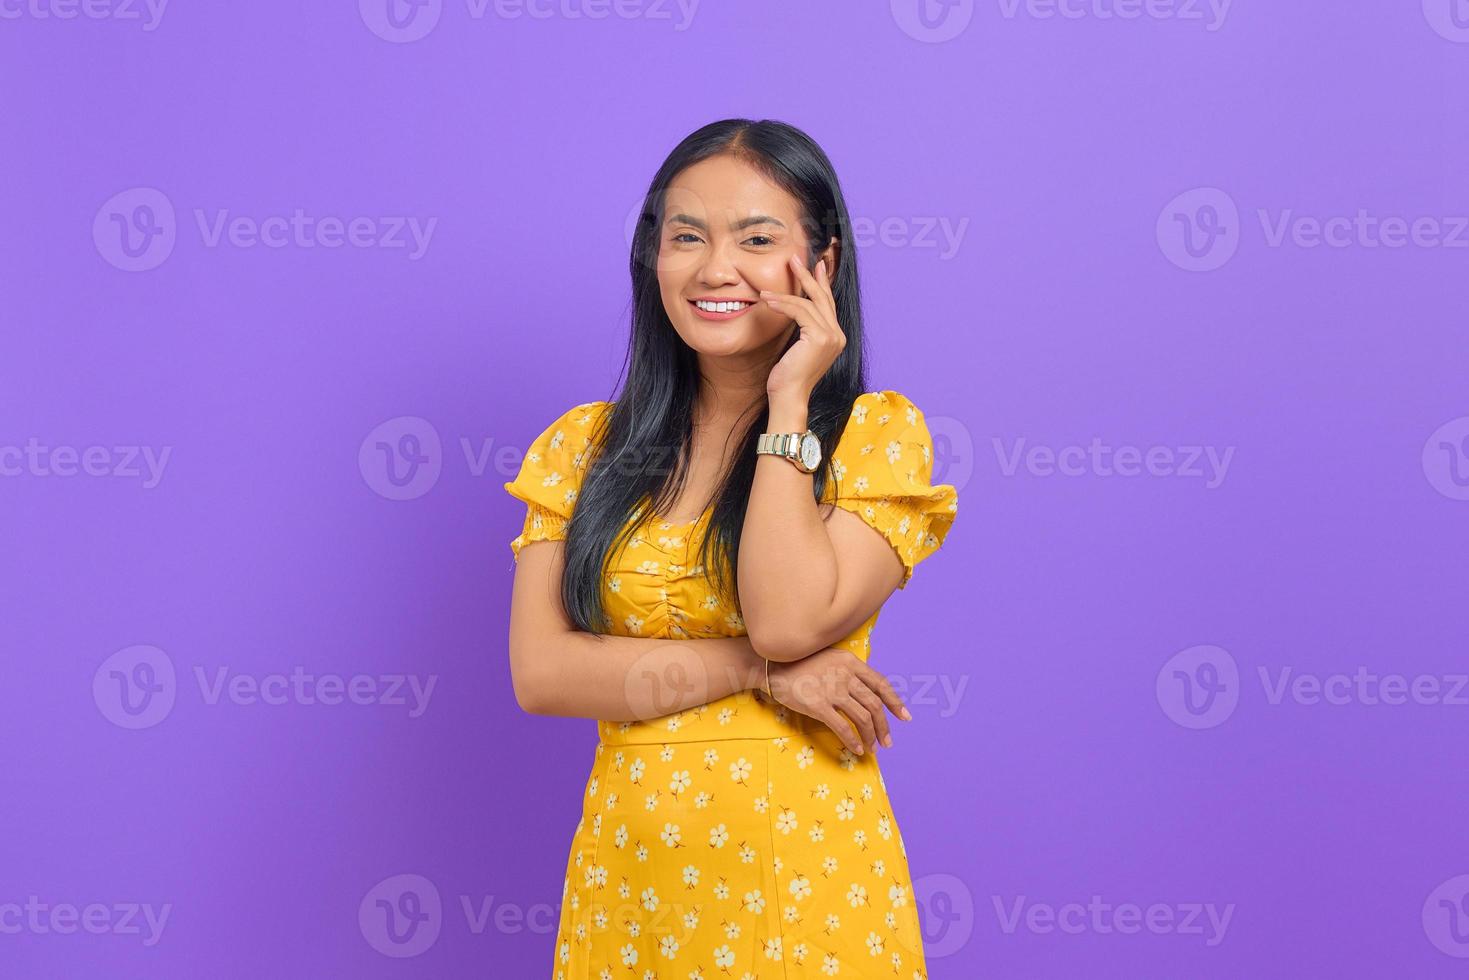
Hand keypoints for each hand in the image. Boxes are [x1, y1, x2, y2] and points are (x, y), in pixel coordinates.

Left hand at [762, 254, 845, 400]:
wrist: (789, 396)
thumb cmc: (788, 376)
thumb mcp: (797, 347)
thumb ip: (802, 329)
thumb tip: (793, 309)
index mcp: (835, 337)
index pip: (828, 305)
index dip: (821, 284)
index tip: (815, 266)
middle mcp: (838, 335)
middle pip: (822, 298)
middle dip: (808, 277)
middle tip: (795, 259)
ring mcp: (831, 336)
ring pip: (808, 304)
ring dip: (785, 295)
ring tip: (766, 291)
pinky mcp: (820, 337)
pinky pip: (799, 311)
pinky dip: (783, 304)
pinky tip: (768, 301)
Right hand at [764, 647, 910, 756]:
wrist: (772, 666)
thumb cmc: (800, 663)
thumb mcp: (830, 658)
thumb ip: (849, 671)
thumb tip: (867, 691)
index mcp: (850, 663)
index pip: (881, 684)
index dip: (895, 702)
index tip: (905, 718)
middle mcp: (845, 675)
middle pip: (874, 705)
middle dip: (884, 726)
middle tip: (887, 742)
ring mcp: (832, 690)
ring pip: (862, 717)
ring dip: (870, 736)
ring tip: (872, 748)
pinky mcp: (818, 705)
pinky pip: (842, 727)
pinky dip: (853, 740)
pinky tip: (856, 749)